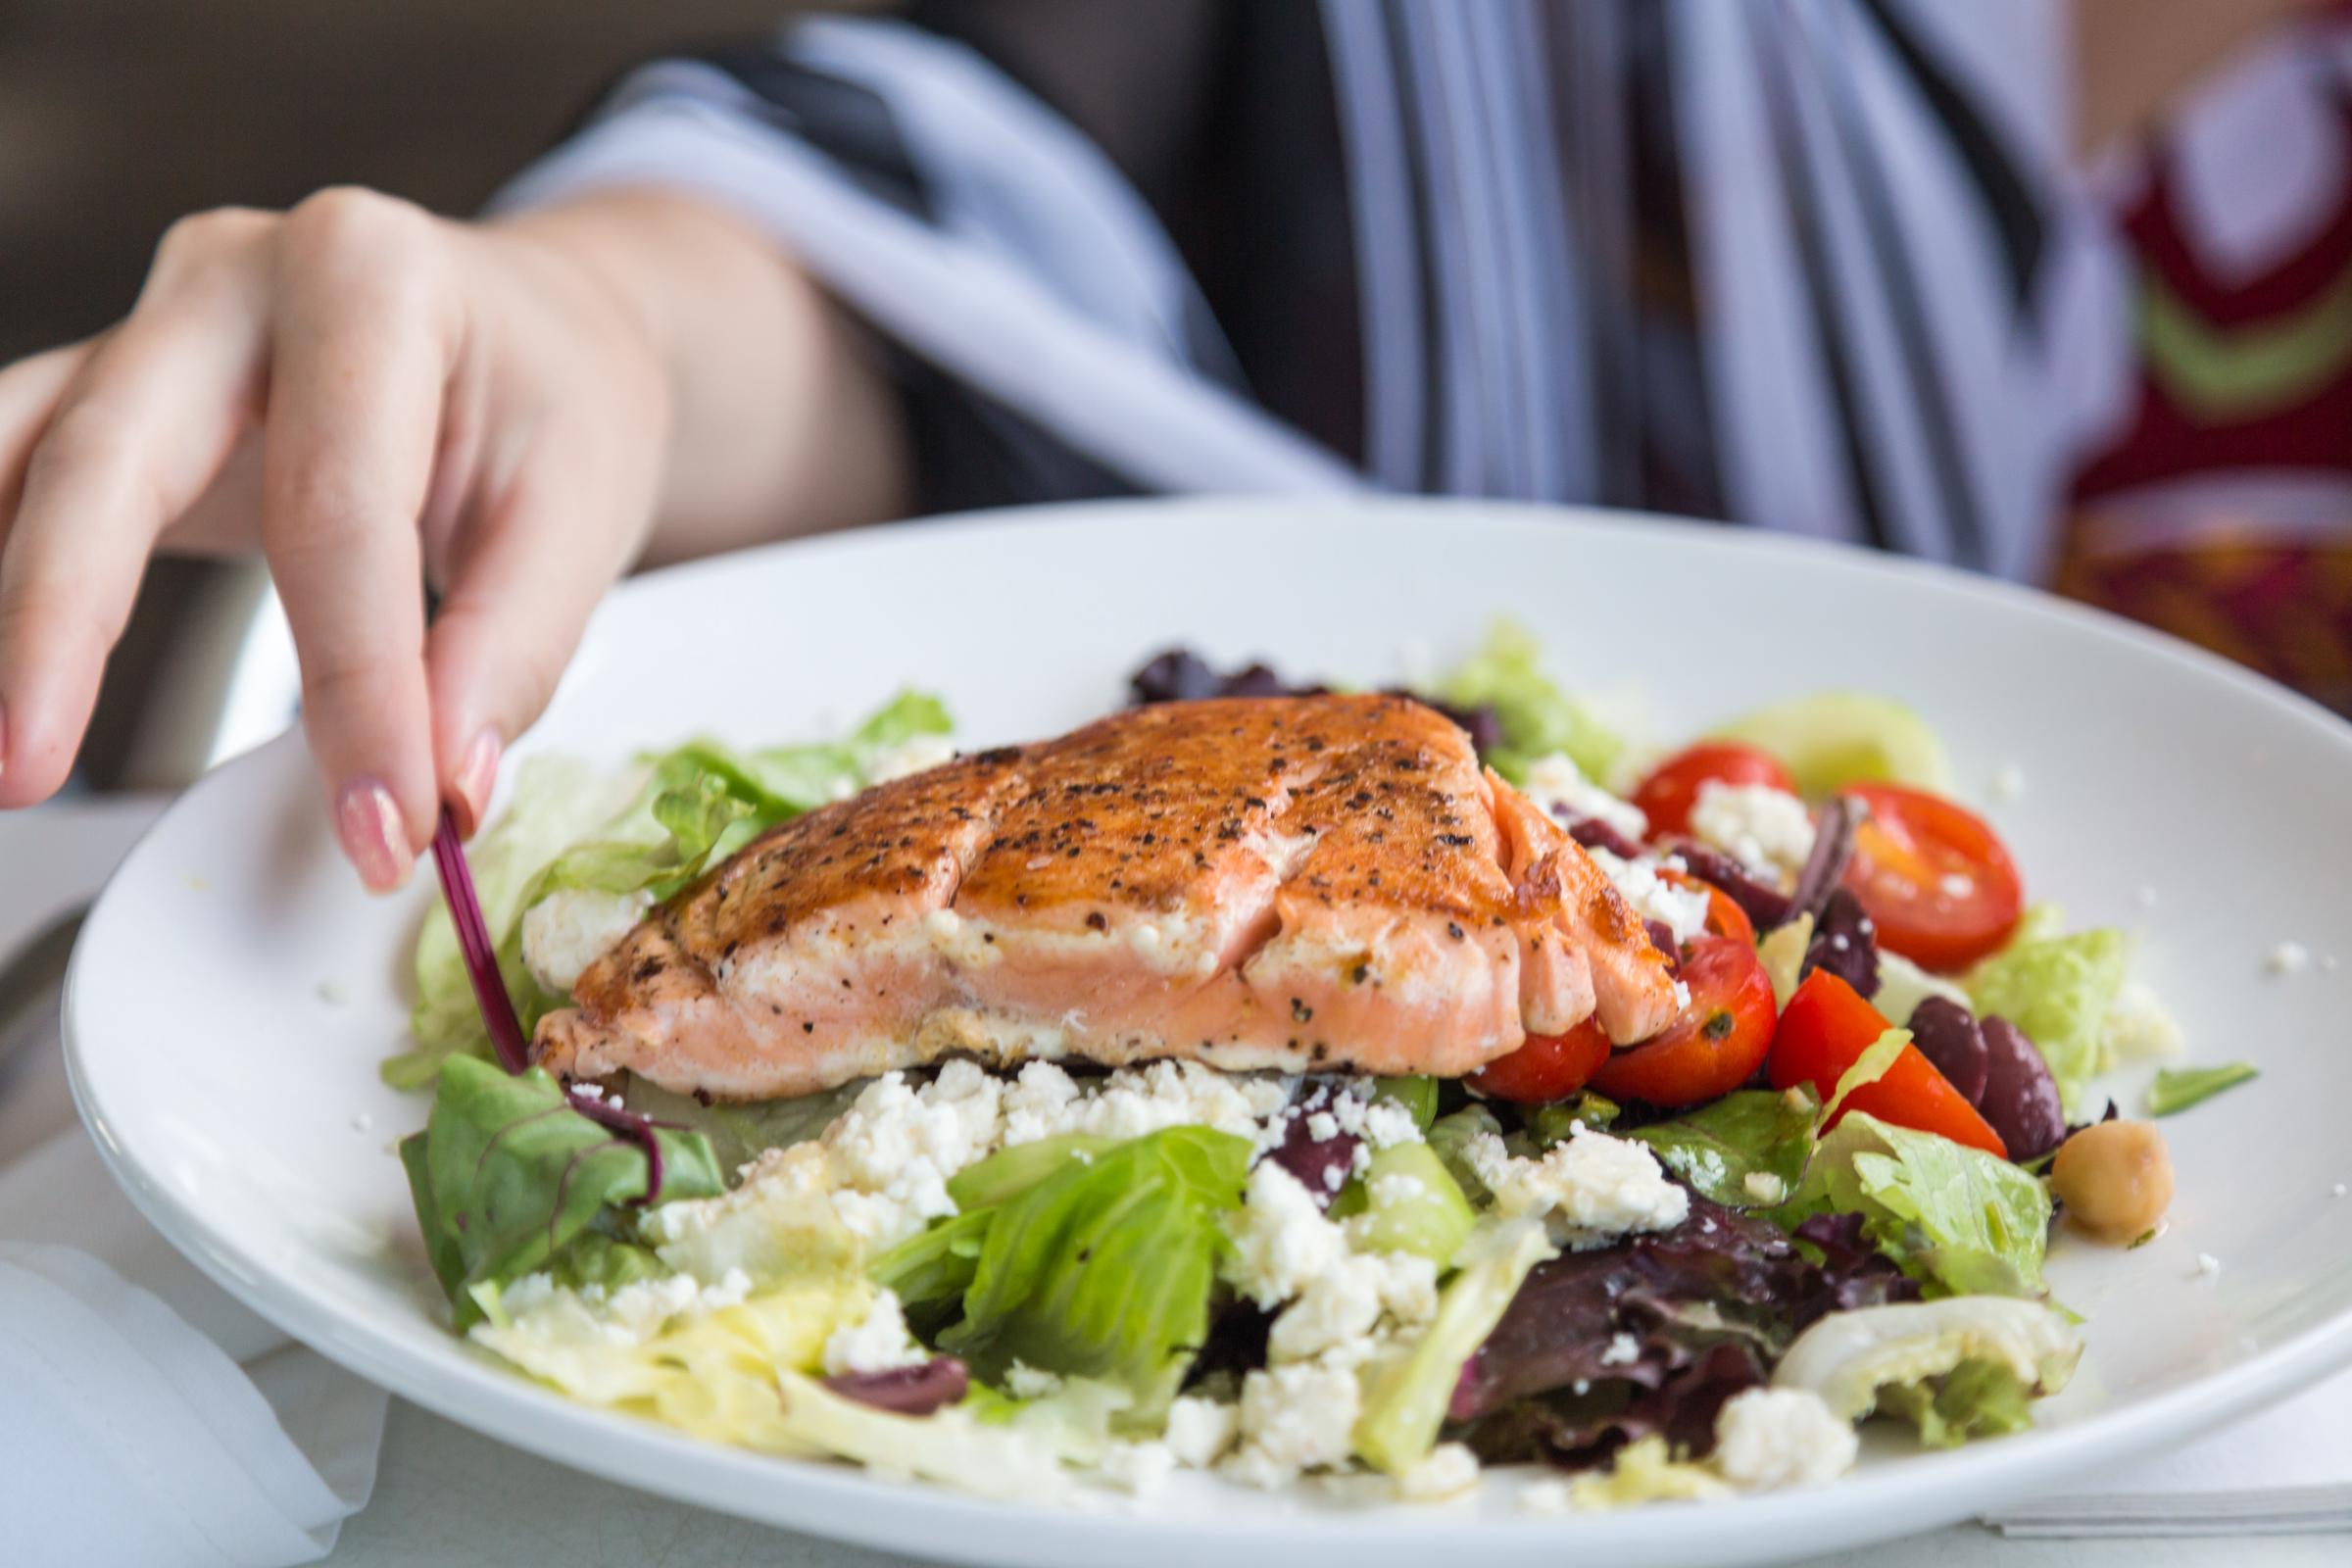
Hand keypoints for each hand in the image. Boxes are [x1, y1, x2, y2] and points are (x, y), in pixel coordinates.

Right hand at [0, 189, 691, 888]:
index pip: (337, 514)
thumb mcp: (586, 510)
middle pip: (110, 456)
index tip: (379, 826)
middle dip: (59, 623)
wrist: (542, 327)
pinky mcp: (107, 391)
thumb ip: (511, 652)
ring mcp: (149, 327)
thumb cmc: (560, 398)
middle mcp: (233, 277)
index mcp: (369, 278)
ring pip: (15, 450)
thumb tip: (439, 788)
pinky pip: (7, 469)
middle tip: (25, 772)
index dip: (355, 688)